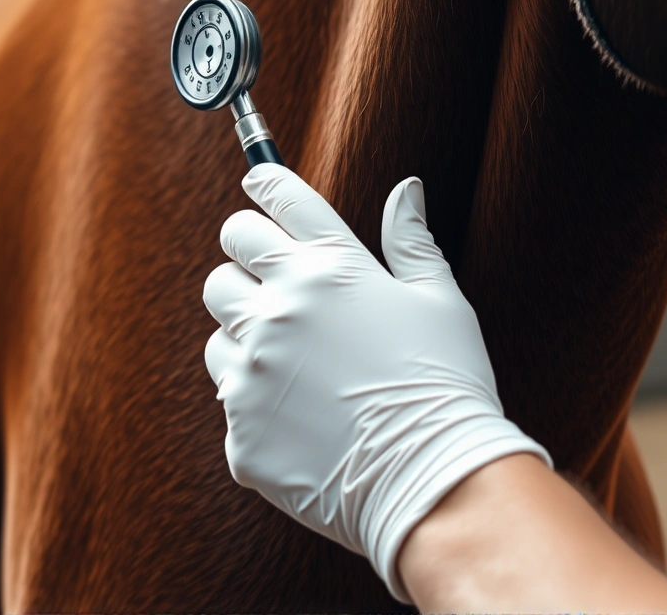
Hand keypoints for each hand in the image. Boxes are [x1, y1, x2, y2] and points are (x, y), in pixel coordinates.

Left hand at [202, 165, 549, 600]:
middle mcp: (282, 307)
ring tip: (296, 354)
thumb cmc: (446, 385)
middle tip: (277, 275)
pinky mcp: (239, 423)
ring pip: (220, 318)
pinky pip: (228, 387)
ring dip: (247, 323)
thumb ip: (411, 241)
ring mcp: (254, 366)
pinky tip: (301, 408)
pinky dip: (255, 389)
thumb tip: (406, 188)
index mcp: (334, 267)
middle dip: (249, 251)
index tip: (258, 183)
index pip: (276, 198)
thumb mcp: (440, 302)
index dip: (263, 184)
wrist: (433, 482)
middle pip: (231, 248)